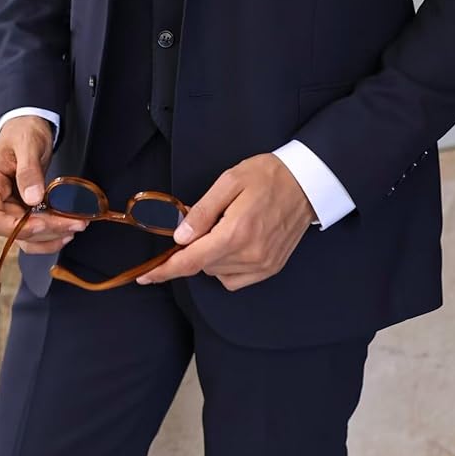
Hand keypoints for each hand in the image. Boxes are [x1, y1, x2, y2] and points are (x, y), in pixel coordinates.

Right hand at [0, 115, 87, 254]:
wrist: (28, 127)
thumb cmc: (22, 131)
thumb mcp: (27, 144)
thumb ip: (28, 170)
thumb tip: (32, 198)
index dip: (17, 228)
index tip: (44, 223)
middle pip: (13, 231)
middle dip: (45, 230)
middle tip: (75, 223)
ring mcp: (7, 207)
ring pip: (25, 236)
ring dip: (51, 236)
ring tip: (76, 226)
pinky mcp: (21, 209)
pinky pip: (33, 229)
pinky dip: (50, 233)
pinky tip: (67, 228)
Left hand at [138, 153, 315, 290]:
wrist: (308, 183)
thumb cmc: (268, 176)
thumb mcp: (229, 181)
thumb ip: (202, 211)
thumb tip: (180, 237)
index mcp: (237, 232)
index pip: (191, 260)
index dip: (165, 271)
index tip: (146, 276)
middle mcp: (250, 254)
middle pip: (203, 266)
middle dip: (194, 248)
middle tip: (205, 222)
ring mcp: (263, 265)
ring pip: (217, 274)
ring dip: (211, 257)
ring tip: (226, 227)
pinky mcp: (270, 268)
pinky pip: (235, 279)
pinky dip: (226, 266)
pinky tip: (234, 243)